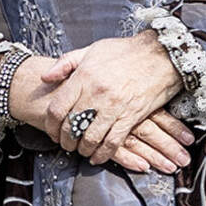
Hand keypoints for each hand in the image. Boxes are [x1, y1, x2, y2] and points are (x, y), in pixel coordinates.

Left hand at [31, 32, 186, 168]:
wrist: (161, 54)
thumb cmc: (126, 51)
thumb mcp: (92, 50)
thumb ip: (66, 63)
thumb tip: (45, 77)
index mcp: (84, 77)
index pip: (57, 108)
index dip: (51, 125)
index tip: (52, 131)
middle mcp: (96, 93)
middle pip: (71, 126)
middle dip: (65, 140)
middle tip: (65, 144)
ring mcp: (114, 107)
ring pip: (90, 138)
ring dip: (82, 149)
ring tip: (81, 150)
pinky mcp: (131, 117)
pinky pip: (113, 142)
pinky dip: (103, 153)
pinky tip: (98, 156)